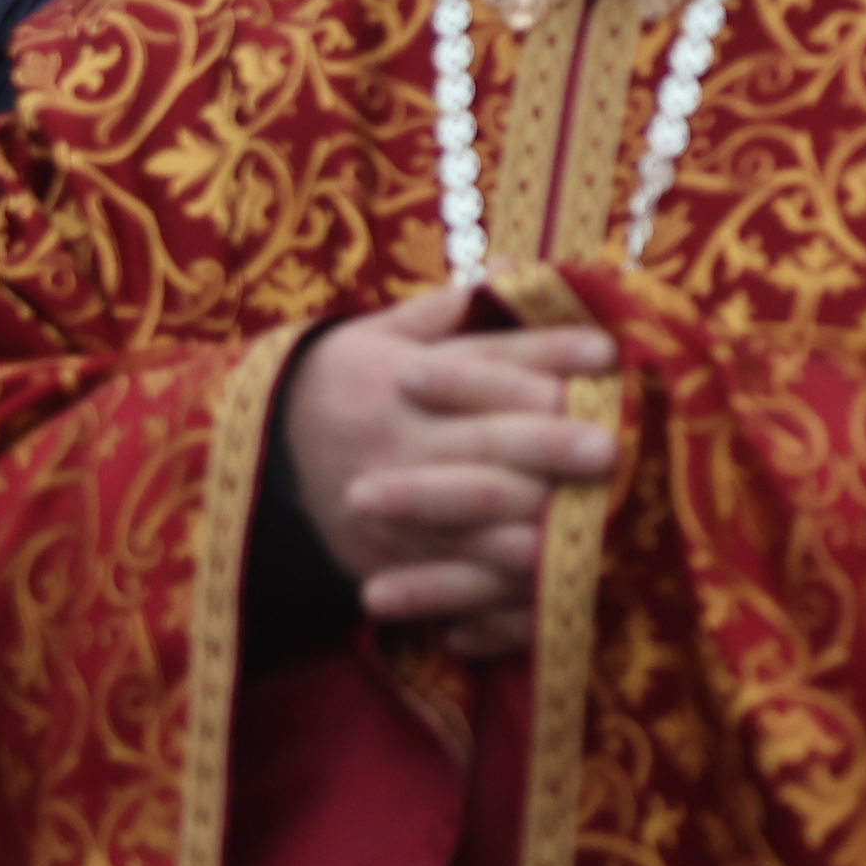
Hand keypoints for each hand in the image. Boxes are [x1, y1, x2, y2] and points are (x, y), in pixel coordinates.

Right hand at [281, 286, 619, 659]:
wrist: (257, 465)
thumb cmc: (343, 385)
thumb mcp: (378, 333)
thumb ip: (449, 309)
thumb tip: (516, 271)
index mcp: (398, 376)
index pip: (485, 364)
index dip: (546, 356)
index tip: (608, 354)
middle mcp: (398, 443)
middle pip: (484, 444)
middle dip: (546, 446)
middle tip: (609, 448)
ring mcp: (393, 510)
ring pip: (471, 520)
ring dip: (530, 525)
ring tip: (590, 527)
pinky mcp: (388, 562)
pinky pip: (449, 584)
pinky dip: (496, 594)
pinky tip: (548, 588)